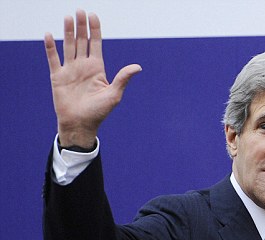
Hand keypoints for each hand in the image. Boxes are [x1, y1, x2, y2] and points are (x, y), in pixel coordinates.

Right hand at [44, 10, 141, 147]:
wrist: (81, 125)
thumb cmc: (99, 112)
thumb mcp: (114, 94)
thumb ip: (123, 78)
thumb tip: (138, 67)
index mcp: (97, 68)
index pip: (96, 44)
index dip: (95, 30)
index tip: (93, 16)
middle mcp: (83, 66)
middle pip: (81, 41)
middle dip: (81, 26)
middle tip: (80, 11)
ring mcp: (70, 70)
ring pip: (68, 46)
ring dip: (67, 31)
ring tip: (68, 17)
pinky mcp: (57, 77)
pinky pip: (53, 59)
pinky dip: (50, 47)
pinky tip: (49, 35)